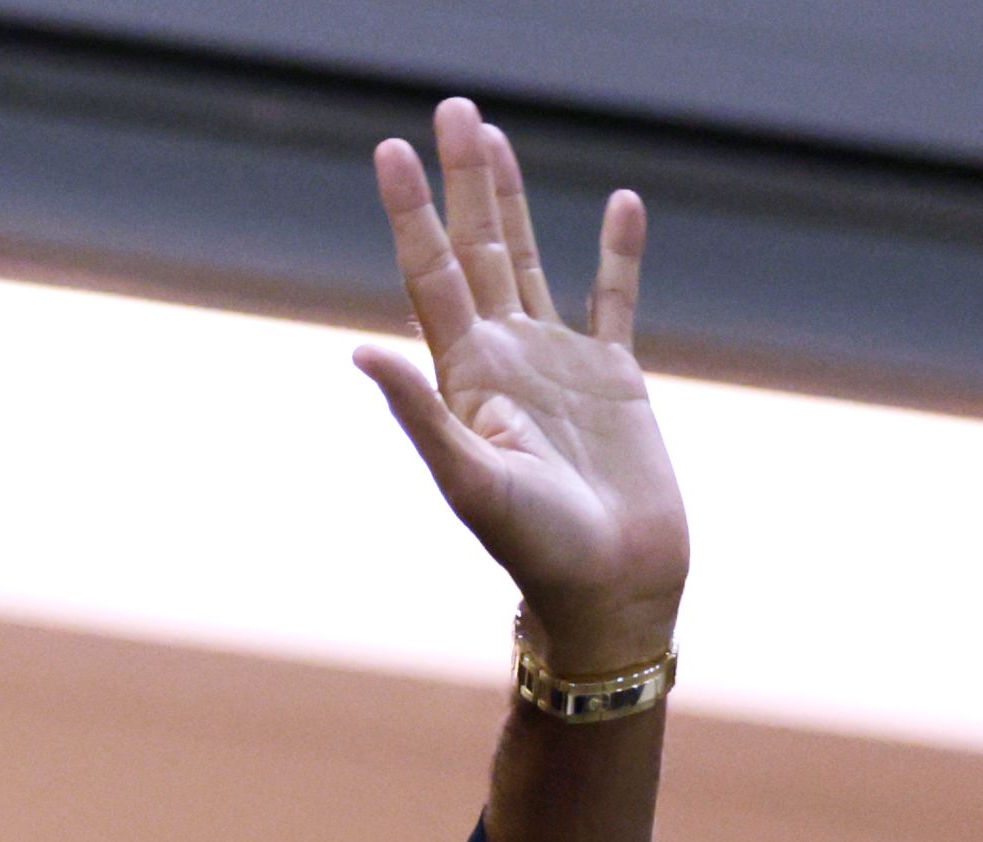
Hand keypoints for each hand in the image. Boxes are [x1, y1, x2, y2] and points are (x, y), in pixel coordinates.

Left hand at [360, 100, 686, 671]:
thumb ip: (421, 413)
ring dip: (511, 200)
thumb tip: (361, 349)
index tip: (391, 149)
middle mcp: (507, 359)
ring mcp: (559, 365)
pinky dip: (617, 252)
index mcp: (467, 376)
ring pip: (530, 259)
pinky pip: (614, 299)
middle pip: (476, 248)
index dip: (411, 212)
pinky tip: (621, 205)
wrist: (610, 591)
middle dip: (462, 181)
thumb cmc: (538, 549)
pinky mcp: (615, 381)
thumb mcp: (472, 481)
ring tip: (494, 137)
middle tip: (450, 109)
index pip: (430, 274)